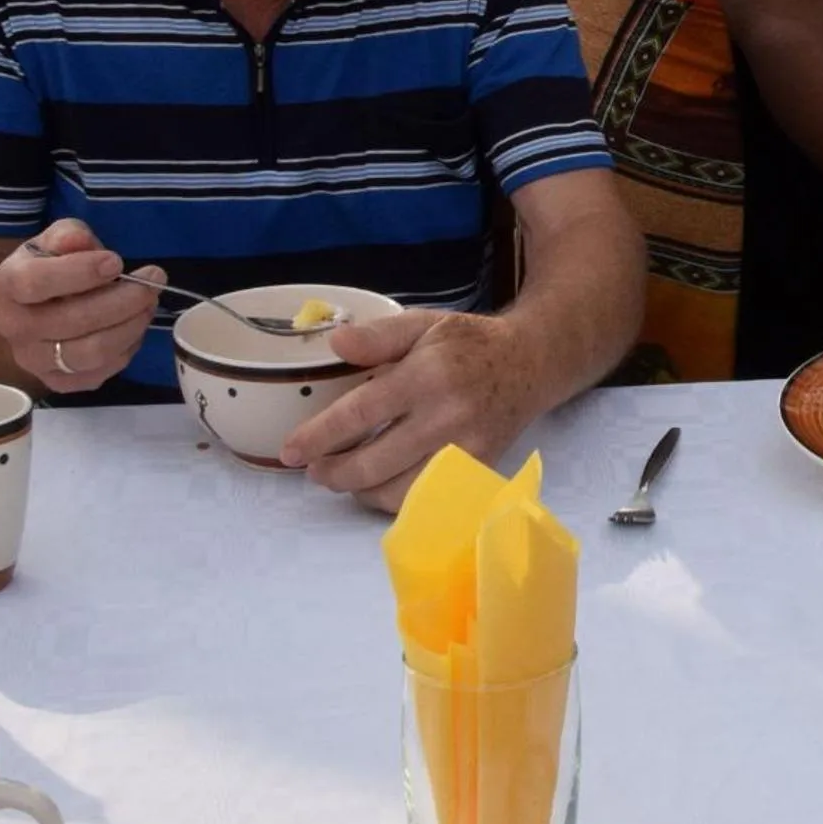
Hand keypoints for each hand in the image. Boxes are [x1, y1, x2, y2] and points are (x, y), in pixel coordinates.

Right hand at [0, 218, 162, 393]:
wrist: (27, 310)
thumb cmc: (47, 268)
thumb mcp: (54, 241)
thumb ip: (67, 235)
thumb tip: (79, 241)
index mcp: (9, 286)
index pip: (37, 282)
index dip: (80, 272)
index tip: (117, 262)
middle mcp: (16, 328)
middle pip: (74, 321)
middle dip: (124, 299)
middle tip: (154, 279)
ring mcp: (35, 360)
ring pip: (91, 352)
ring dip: (131, 326)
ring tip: (149, 302)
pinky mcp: (58, 382)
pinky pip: (100, 373)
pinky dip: (126, 348)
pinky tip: (134, 325)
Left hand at [280, 310, 544, 512]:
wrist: (530, 364)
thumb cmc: (469, 343)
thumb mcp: (424, 324)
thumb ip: (379, 335)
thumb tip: (334, 343)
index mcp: (428, 375)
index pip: (361, 413)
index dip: (320, 437)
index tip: (292, 450)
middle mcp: (447, 417)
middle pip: (374, 464)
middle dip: (333, 473)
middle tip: (314, 469)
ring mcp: (466, 450)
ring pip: (397, 492)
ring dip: (360, 491)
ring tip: (343, 477)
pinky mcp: (477, 471)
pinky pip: (425, 499)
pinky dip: (393, 497)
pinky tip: (379, 483)